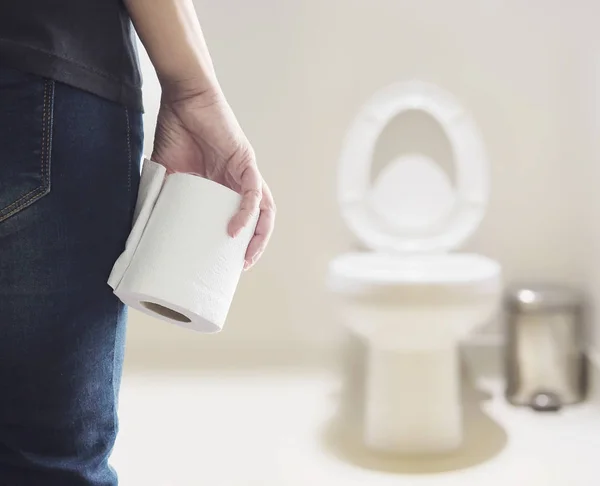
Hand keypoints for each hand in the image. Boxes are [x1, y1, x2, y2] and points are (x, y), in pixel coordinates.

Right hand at [151, 86, 274, 269]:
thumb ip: (162, 196)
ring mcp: (245, 171)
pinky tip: (235, 230)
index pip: (240, 219)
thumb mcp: (167, 173)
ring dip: (259, 235)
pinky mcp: (246, 160)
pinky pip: (253, 192)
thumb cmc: (176, 131)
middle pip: (259, 219)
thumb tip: (142, 225)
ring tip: (246, 257)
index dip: (239, 242)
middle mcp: (239, 182)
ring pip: (264, 210)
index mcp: (223, 186)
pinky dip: (246, 213)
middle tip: (240, 267)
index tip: (227, 263)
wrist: (182, 98)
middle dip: (254, 246)